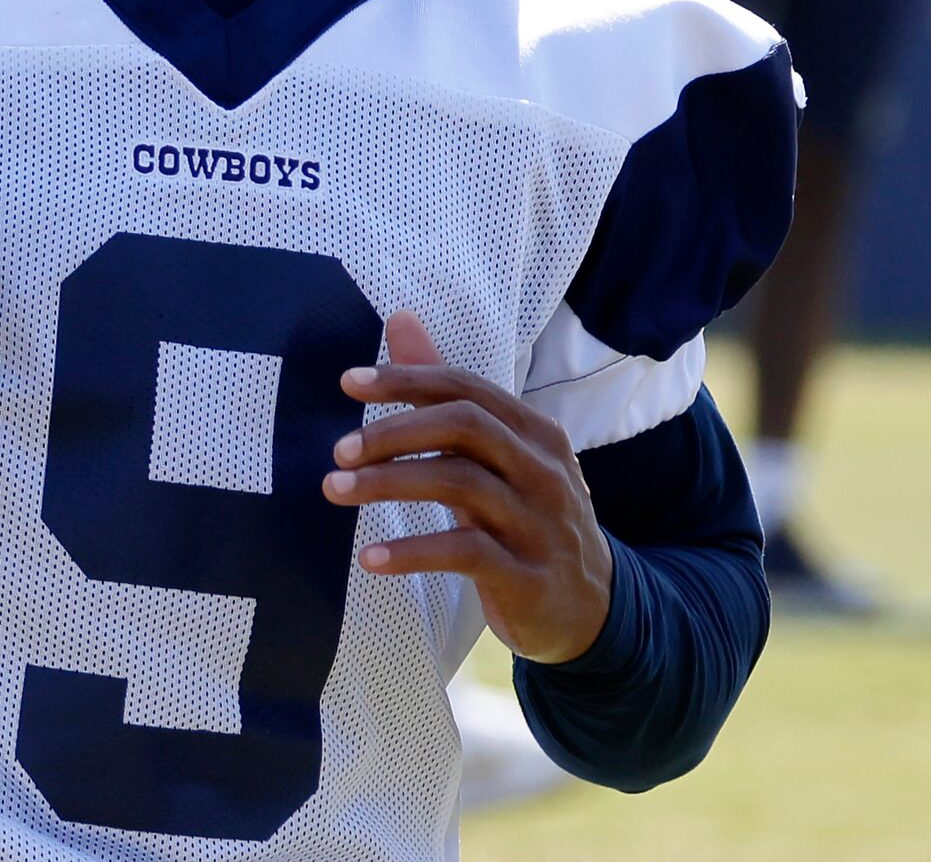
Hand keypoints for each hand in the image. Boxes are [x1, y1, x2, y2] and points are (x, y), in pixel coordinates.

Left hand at [325, 312, 613, 664]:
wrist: (594, 609)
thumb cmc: (528, 517)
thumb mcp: (498, 457)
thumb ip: (447, 395)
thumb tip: (400, 320)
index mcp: (535, 432)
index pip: (466, 388)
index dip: (406, 379)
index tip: (348, 382)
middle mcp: (542, 469)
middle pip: (465, 425)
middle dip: (394, 431)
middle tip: (340, 450)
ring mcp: (539, 522)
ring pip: (461, 483)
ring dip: (389, 484)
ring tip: (336, 491)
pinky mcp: (529, 576)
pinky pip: (464, 553)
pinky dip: (412, 552)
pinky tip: (370, 557)